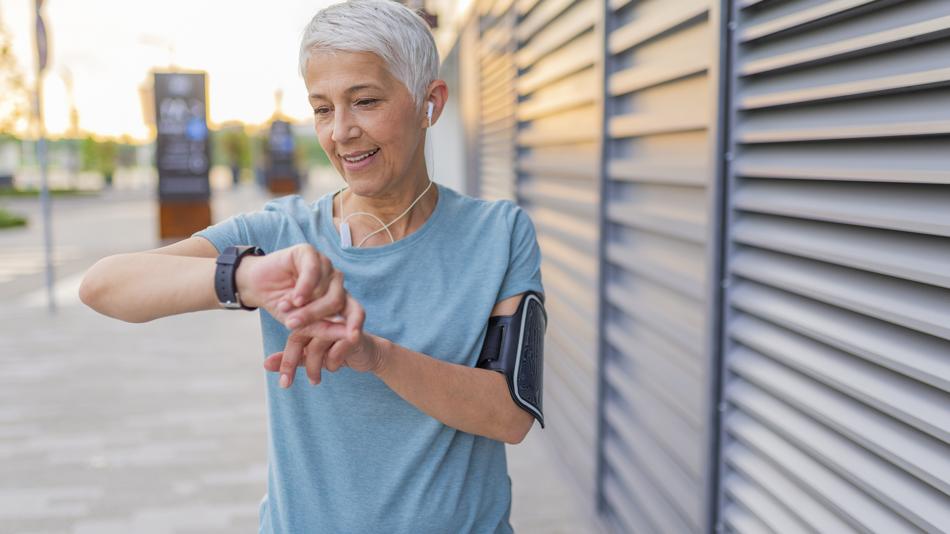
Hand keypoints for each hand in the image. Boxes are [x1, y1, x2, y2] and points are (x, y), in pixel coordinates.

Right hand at [235, 244, 345, 328]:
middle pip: (337, 301)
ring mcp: (325, 266)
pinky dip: (304, 287)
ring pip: (325, 288)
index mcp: (338, 299)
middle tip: (292, 324)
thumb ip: (323, 329)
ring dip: (304, 304)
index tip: (353, 337)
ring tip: (284, 309)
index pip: (356, 310)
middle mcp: (335, 282)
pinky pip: (314, 271)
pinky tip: (294, 298)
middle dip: (315, 315)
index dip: (356, 323)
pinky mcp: (310, 253)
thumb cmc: (282, 306)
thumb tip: (349, 337)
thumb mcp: (301, 323)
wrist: (256, 287)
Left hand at [262, 294, 385, 386]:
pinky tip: (334, 368)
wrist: (368, 353)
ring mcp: (339, 323)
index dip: (285, 359)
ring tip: (315, 381)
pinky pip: (336, 352)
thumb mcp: (312, 355)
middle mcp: (323, 317)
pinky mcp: (353, 334)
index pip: (293, 335)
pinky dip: (332, 363)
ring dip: (314, 367)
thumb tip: (265, 364)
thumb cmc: (337, 350)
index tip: (282, 382)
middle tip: (286, 384)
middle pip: (301, 336)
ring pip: (317, 345)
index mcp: (312, 318)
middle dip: (292, 363)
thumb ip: (292, 358)